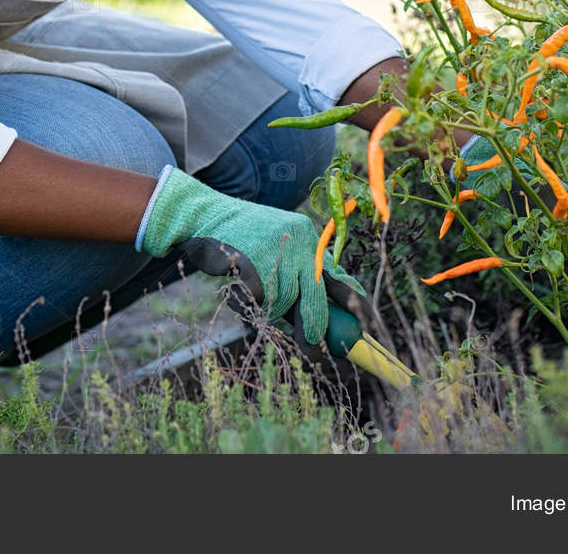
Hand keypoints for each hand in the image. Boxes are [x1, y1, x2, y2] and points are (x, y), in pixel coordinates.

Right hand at [139, 167, 365, 343]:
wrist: (204, 217)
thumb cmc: (243, 242)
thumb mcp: (279, 256)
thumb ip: (299, 283)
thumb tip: (320, 326)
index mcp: (309, 240)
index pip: (337, 275)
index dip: (352, 302)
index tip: (363, 326)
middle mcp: (299, 242)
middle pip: (314, 295)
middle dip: (313, 327)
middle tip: (313, 351)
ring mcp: (276, 249)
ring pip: (282, 301)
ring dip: (268, 309)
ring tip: (251, 293)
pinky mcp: (252, 259)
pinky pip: (258, 298)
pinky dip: (247, 300)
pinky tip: (236, 284)